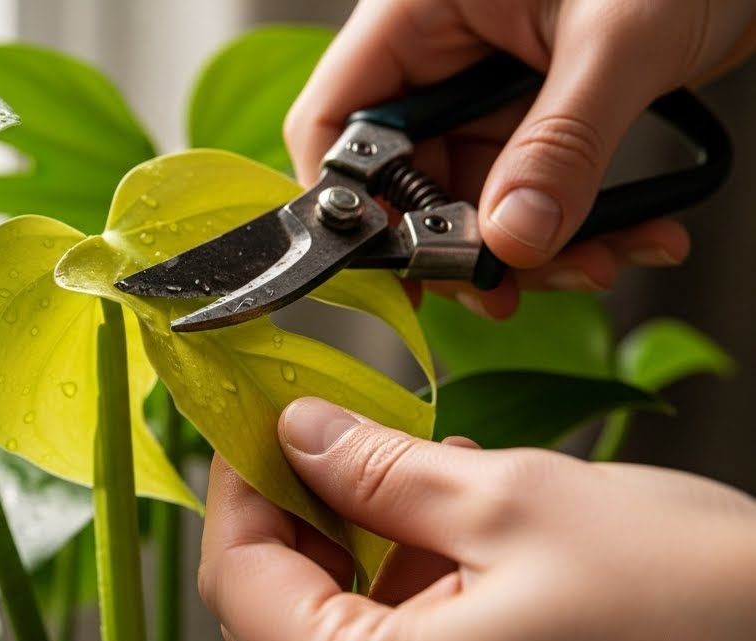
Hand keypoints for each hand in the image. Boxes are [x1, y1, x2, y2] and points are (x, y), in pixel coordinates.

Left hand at [198, 397, 755, 640]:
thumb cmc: (703, 615)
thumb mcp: (515, 504)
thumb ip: (379, 472)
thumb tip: (302, 435)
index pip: (239, 583)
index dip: (241, 487)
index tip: (257, 422)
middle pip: (273, 619)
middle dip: (292, 517)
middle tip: (321, 435)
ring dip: (350, 552)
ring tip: (405, 476)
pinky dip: (402, 597)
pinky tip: (449, 536)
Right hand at [286, 0, 755, 317]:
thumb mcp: (619, 43)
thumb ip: (562, 145)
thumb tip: (512, 238)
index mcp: (418, 10)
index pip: (333, 122)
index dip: (353, 203)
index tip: (404, 262)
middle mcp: (439, 52)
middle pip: (404, 178)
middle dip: (462, 242)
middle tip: (509, 286)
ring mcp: (484, 88)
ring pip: (472, 199)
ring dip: (534, 249)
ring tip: (599, 261)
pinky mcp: (532, 114)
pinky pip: (530, 192)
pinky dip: (578, 228)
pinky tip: (635, 236)